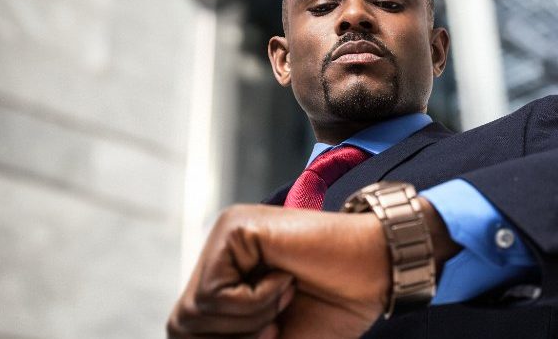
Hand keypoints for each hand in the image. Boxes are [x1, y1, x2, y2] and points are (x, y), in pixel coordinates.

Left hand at [166, 204, 390, 338]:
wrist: (375, 272)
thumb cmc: (333, 306)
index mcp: (225, 278)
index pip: (186, 330)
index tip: (274, 331)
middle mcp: (219, 254)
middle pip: (181, 325)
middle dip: (234, 338)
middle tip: (278, 320)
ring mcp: (225, 237)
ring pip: (195, 310)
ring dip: (249, 319)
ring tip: (286, 293)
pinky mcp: (235, 229)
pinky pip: (216, 293)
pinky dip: (254, 302)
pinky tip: (285, 276)